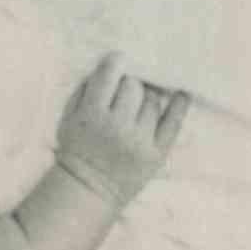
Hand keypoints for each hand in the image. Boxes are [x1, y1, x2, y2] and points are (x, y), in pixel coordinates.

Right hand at [54, 53, 190, 209]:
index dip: (114, 63)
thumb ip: (85, 90)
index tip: (118, 59)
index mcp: (91, 115)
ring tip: (138, 104)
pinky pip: (173, 124)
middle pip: (132, 87)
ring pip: (152, 101)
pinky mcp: (157, 154)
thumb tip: (110, 65)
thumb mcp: (68, 117)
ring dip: (146, 96)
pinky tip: (182, 94)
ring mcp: (140, 141)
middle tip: (125, 91)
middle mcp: (117, 127)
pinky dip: (179, 106)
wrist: (88, 189)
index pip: (109, 76)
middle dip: (129, 84)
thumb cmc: (77, 148)